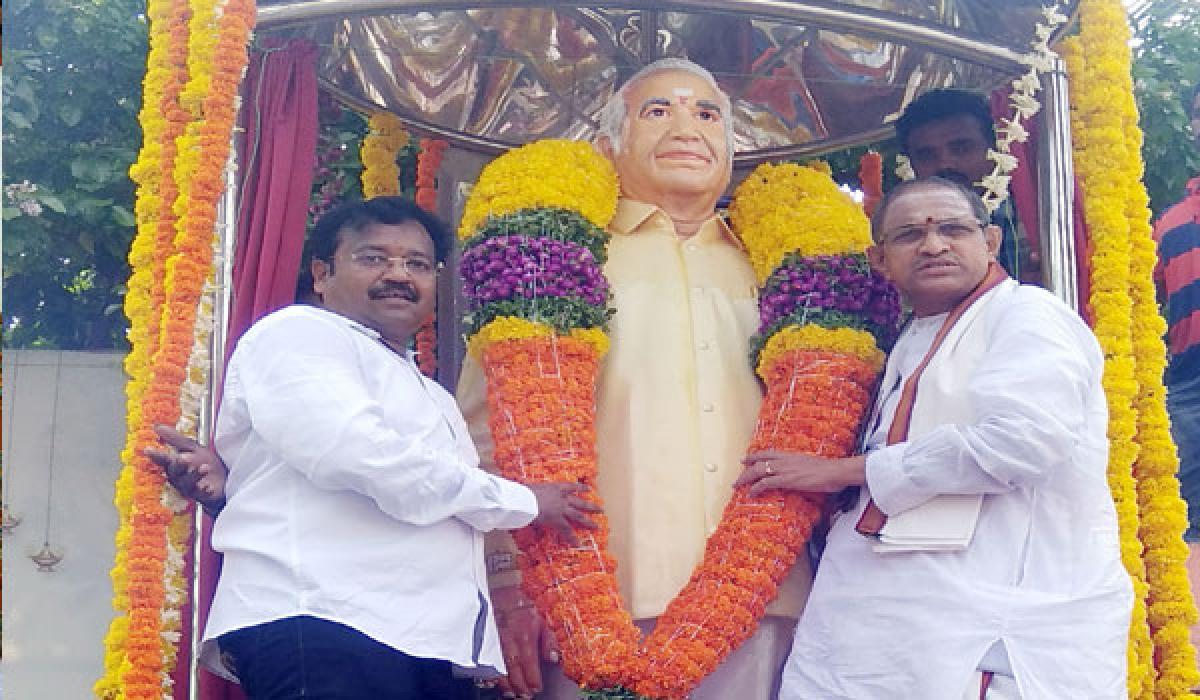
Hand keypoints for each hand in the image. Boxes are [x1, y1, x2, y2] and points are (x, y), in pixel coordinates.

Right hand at [144, 424, 227, 514]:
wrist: (226, 481)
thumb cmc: (207, 463)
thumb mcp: (193, 448)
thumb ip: (176, 439)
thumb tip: (157, 426)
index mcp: (175, 465)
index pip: (163, 460)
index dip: (156, 455)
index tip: (147, 449)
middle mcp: (179, 477)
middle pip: (174, 472)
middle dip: (177, 465)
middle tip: (182, 458)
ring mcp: (191, 488)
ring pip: (187, 483)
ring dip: (194, 475)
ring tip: (205, 467)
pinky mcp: (203, 496)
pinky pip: (201, 495)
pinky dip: (204, 491)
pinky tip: (208, 487)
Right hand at [492, 585, 558, 698]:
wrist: (503, 588)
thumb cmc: (525, 605)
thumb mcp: (544, 618)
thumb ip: (550, 640)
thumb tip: (555, 658)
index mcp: (525, 634)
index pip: (529, 662)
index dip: (533, 678)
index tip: (536, 688)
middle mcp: (509, 639)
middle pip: (514, 668)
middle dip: (519, 685)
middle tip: (525, 696)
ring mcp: (496, 640)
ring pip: (499, 666)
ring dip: (506, 683)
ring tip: (512, 694)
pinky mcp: (487, 638)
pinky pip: (487, 659)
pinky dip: (491, 672)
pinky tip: (495, 681)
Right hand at [527, 482, 600, 545]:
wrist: (525, 498)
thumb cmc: (524, 491)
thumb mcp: (531, 488)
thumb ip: (533, 490)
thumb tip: (524, 487)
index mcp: (556, 487)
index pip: (571, 487)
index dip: (581, 488)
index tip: (589, 489)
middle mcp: (562, 498)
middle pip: (580, 502)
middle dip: (591, 506)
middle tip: (600, 509)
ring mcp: (562, 509)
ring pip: (578, 516)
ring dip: (588, 522)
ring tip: (596, 526)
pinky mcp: (557, 520)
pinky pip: (567, 530)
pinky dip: (572, 537)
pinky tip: (578, 544)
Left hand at [736, 451, 865, 497]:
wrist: (836, 471)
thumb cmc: (828, 471)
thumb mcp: (811, 466)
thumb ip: (801, 468)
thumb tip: (798, 474)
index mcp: (790, 455)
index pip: (767, 453)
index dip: (754, 456)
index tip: (745, 459)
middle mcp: (785, 460)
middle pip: (758, 462)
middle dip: (745, 469)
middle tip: (737, 477)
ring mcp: (785, 469)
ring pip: (758, 471)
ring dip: (745, 479)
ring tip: (738, 486)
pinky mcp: (787, 480)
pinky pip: (765, 483)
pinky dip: (755, 488)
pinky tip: (751, 494)